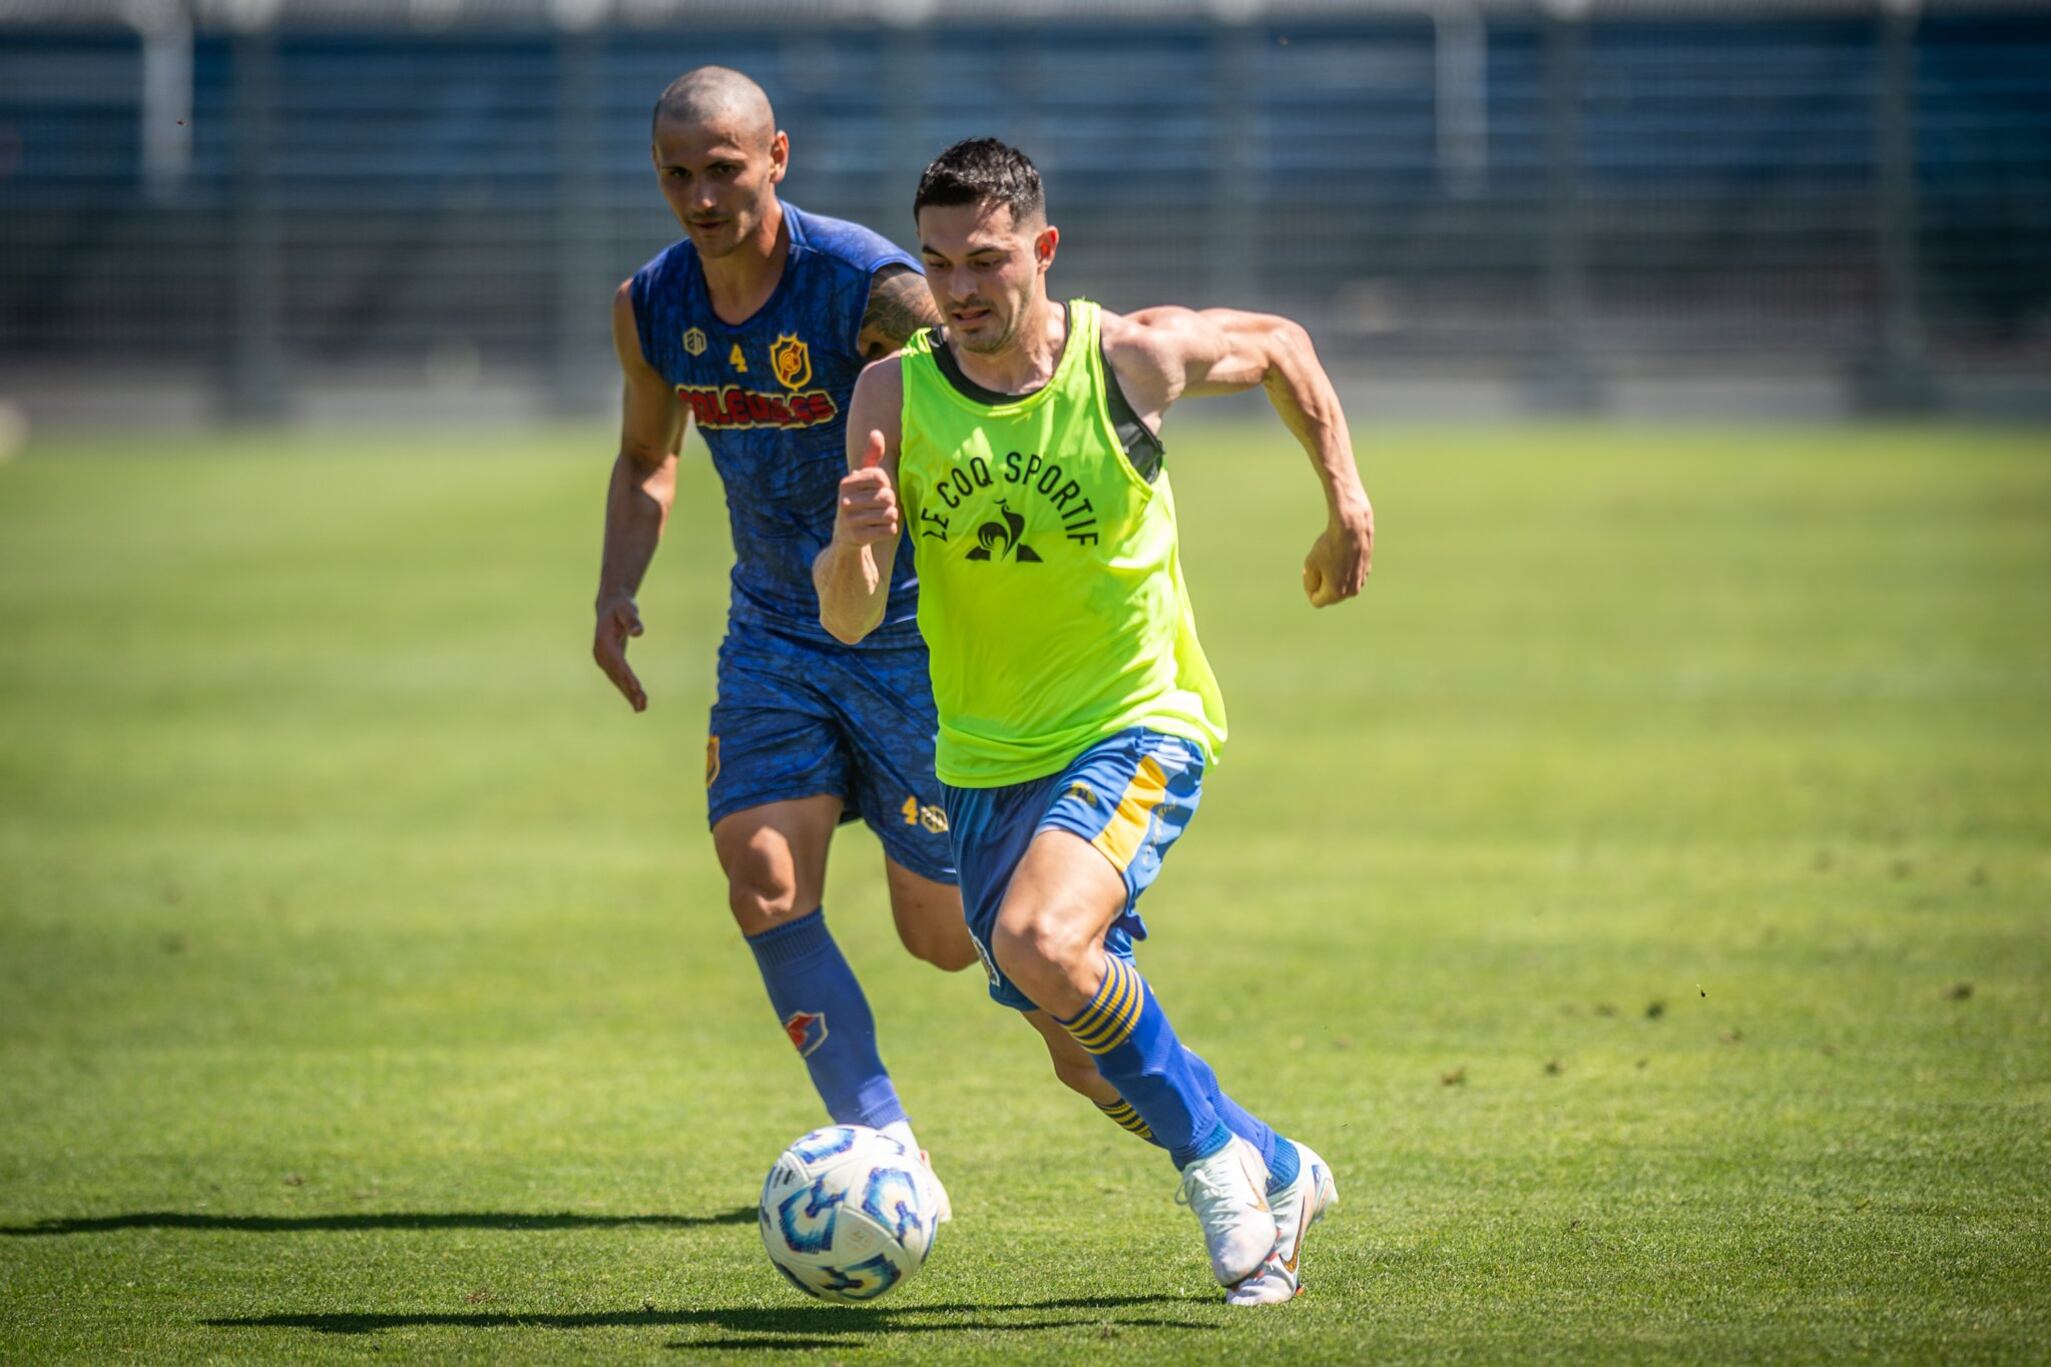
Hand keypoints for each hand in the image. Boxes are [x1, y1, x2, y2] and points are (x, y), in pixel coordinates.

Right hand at [592, 593, 647, 710]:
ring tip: (642, 708)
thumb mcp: (627, 609)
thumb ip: (632, 620)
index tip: (638, 688)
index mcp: (603, 642)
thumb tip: (638, 632)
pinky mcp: (610, 663)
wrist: (610, 606)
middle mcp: (601, 654)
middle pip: (616, 675)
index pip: (617, 662)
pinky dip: (628, 691)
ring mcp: (604, 660)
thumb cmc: (621, 606)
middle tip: (642, 703)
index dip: (627, 675)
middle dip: (629, 690)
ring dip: (629, 695)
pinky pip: (619, 679)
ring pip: (617, 680)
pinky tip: (638, 703)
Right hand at [835, 430, 898, 545]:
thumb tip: (876, 432)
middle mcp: (844, 501)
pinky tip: (878, 530)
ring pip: (890, 514)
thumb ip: (871, 457)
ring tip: (879, 518)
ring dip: (891, 517)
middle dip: (891, 503)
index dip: (887, 485)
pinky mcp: (857, 538)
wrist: (845, 537)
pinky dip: (889, 531)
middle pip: (888, 497)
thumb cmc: (860, 501)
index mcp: (846, 483)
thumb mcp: (862, 480)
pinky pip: (889, 530)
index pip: (881, 477)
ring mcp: (849, 521)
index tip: (878, 490)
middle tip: (880, 507)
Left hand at [1301, 507, 1372, 607]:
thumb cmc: (1328, 545)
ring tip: (1331, 558)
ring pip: (1340, 586)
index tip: (1308, 570)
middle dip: (1322, 583)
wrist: (1352, 527)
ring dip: (1333, 577)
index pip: (1316, 600)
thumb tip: (1316, 591)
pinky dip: (1344, 569)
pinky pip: (1350, 576)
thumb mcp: (1310, 564)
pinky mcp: (1367, 571)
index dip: (1308, 586)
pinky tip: (1342, 554)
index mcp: (1336, 593)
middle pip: (1329, 595)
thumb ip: (1310, 582)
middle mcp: (1351, 592)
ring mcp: (1361, 582)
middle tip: (1319, 563)